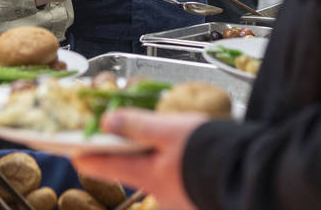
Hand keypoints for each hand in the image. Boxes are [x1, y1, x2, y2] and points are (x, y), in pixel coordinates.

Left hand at [72, 109, 205, 209]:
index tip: (69, 147)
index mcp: (146, 175)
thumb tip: (104, 121)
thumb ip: (137, 124)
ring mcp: (178, 199)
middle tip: (122, 131)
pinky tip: (187, 150)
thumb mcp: (170, 130)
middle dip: (124, 152)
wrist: (252, 172)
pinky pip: (178, 178)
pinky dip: (176, 163)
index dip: (83, 154)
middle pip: (130, 169)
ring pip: (155, 173)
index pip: (101, 165)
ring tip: (164, 135)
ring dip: (154, 156)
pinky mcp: (196, 197)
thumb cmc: (209, 150)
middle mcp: (158, 193)